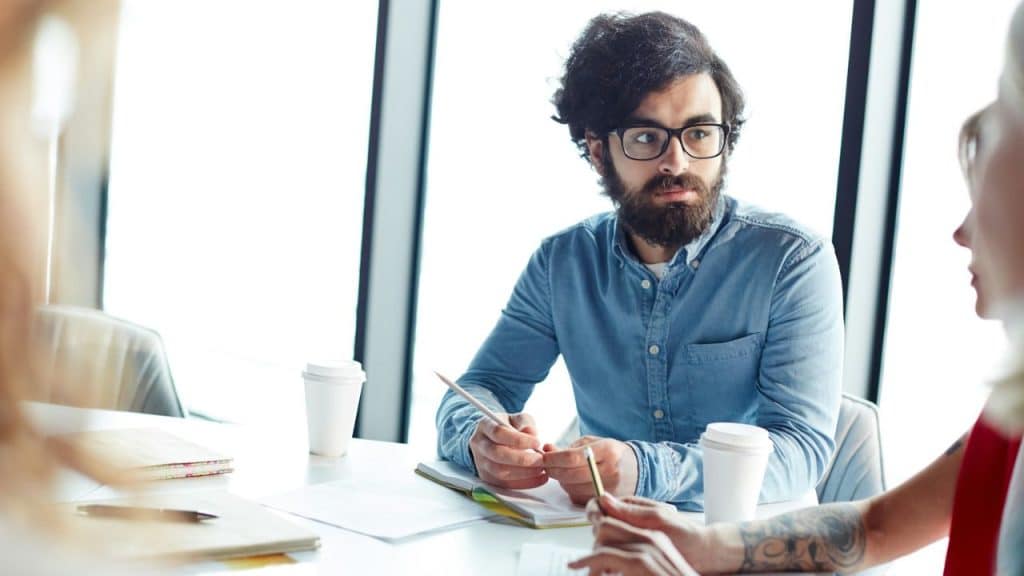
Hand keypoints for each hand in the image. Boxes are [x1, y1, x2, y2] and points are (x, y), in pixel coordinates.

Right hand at [468, 412, 546, 488]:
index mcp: (485, 425)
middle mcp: (479, 444)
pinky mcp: (487, 477)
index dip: (519, 439)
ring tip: (541, 469)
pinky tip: (539, 478)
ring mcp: (481, 462)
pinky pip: (504, 484)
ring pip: (499, 472)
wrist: (493, 438)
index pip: (498, 432)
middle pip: (497, 454)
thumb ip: (525, 423)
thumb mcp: (517, 418)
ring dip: (523, 473)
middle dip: (522, 459)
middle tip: (540, 459)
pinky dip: (524, 483)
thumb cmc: (508, 426)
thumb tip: (532, 434)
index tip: (537, 442)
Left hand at [541, 436, 637, 504]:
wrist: (639, 470)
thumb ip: (569, 447)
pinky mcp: (605, 501)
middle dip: (553, 470)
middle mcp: (609, 471)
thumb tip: (546, 449)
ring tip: (561, 472)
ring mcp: (609, 489)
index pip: (572, 458)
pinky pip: (579, 498)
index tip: (543, 456)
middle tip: (546, 465)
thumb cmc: (611, 453)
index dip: (553, 458)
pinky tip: (573, 482)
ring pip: (572, 489)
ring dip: (561, 481)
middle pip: (570, 476)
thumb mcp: (593, 443)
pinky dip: (570, 490)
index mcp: (607, 451)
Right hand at [568, 515, 699, 575]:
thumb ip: (630, 511)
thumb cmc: (685, 534)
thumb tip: (604, 498)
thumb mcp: (657, 520)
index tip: (596, 525)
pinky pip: (612, 555)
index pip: (600, 504)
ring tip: (610, 564)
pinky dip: (610, 561)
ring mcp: (628, 536)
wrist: (701, 554)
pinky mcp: (631, 552)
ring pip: (602, 542)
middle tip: (607, 549)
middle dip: (598, 537)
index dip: (594, 513)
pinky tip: (615, 570)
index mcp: (630, 507)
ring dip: (603, 551)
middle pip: (598, 525)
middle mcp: (626, 520)